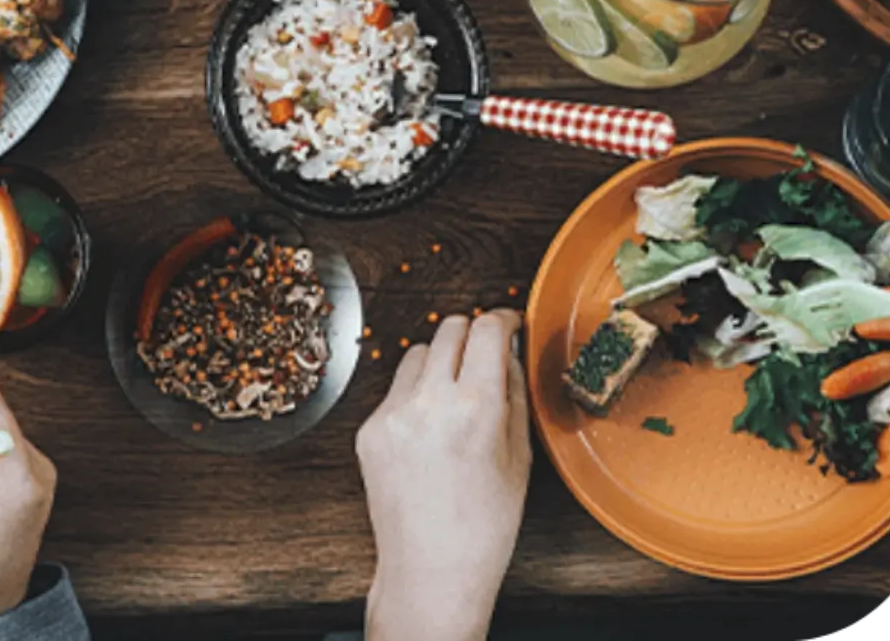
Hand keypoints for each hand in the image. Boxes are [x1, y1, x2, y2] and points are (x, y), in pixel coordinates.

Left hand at [357, 312, 530, 640]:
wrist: (432, 570)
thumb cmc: (484, 524)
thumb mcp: (519, 457)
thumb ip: (513, 392)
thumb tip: (507, 348)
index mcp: (476, 408)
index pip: (487, 330)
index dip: (501, 319)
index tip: (507, 323)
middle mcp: (430, 402)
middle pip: (450, 328)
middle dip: (471, 334)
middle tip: (483, 355)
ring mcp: (394, 413)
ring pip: (419, 352)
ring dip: (439, 362)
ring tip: (454, 399)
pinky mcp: (370, 428)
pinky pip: (395, 388)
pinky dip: (415, 395)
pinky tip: (428, 432)